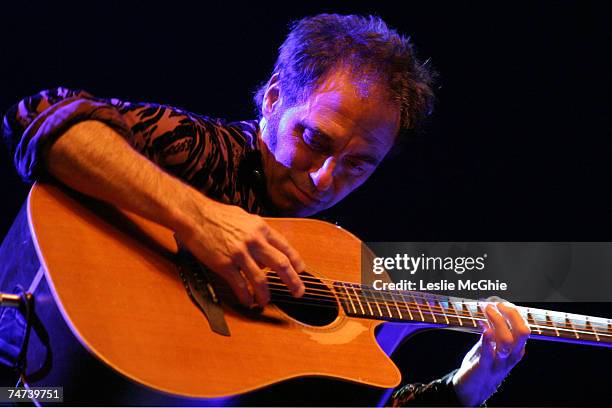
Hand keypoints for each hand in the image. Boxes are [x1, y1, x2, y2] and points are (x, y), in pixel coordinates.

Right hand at [175, 194, 305, 306]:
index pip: (285, 247)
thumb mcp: (244, 218)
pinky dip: (246, 296)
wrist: (194, 215)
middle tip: (298, 292)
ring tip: (265, 301)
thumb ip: (257, 232)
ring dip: (266, 295)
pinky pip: (240, 285)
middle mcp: (254, 241)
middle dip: (293, 281)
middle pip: (281, 264)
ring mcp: (240, 253)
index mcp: (261, 228)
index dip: (296, 261)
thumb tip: (264, 249)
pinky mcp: (225, 264)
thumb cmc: (216, 215)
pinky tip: (247, 301)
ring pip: (261, 280)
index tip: (301, 271)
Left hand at [452, 301, 530, 405]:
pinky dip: (487, 339)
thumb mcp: (491, 346)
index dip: (514, 311)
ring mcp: (499, 363)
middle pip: (522, 332)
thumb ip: (493, 330)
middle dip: (511, 314)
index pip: (524, 327)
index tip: (500, 301)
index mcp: (516, 349)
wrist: (473, 389)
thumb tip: (491, 308)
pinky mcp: (484, 368)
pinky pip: (489, 354)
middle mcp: (511, 356)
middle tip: (496, 303)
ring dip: (497, 322)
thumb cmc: (483, 363)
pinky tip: (483, 326)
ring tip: (486, 309)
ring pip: (507, 342)